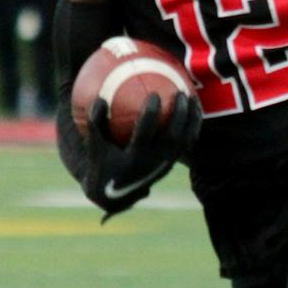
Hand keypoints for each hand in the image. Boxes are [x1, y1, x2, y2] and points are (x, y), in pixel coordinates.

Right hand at [82, 91, 201, 216]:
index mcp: (133, 160)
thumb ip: (95, 122)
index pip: (145, 135)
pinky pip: (187, 144)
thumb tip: (100, 98)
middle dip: (179, 115)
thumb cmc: (101, 162)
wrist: (114, 195)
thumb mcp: (94, 145)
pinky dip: (192, 126)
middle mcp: (153, 165)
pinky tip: (193, 108)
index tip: (155, 95)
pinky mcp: (172, 166)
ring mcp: (165, 166)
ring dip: (191, 119)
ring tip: (193, 97)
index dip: (151, 115)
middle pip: (172, 138)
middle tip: (180, 93)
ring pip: (185, 142)